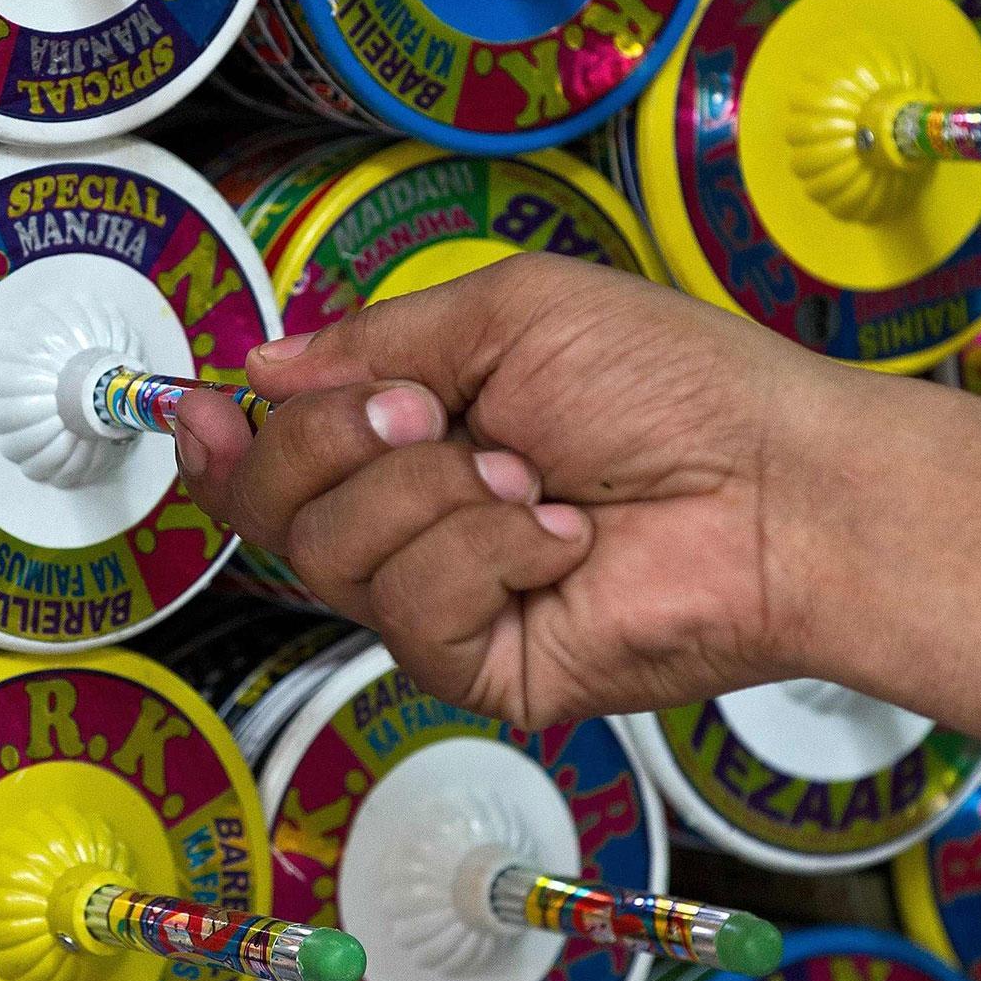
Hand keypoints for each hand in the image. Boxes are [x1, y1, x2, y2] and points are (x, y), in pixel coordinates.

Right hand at [173, 255, 838, 726]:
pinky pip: (415, 607)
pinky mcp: (480, 668)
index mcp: (412, 435)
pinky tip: (562, 539)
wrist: (780, 483)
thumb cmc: (677, 386)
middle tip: (436, 413)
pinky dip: (492, 552)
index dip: (222, 441)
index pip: (272, 460)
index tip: (200, 406)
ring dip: (440, 492)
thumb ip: (372, 339)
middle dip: (344, 439)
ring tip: (535, 478)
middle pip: (275, 507)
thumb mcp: (508, 312)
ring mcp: (444, 600)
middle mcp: (415, 521)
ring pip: (335, 553)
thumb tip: (264, 365)